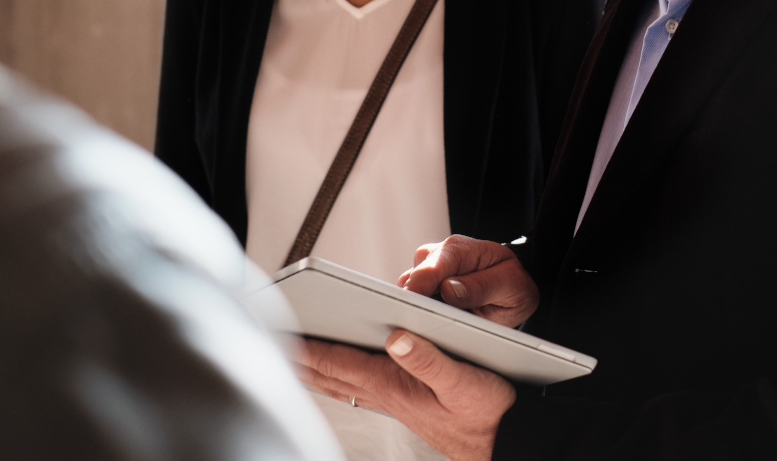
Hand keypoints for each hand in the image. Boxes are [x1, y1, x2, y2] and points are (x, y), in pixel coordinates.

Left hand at [292, 332, 514, 460]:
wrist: (502, 443)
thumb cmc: (487, 413)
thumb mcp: (464, 381)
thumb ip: (429, 359)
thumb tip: (396, 336)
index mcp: (395, 385)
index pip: (341, 363)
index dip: (311, 348)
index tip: (285, 332)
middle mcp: (388, 394)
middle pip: (332, 374)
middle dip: (303, 358)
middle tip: (275, 340)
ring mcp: (393, 401)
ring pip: (342, 384)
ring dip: (316, 370)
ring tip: (294, 356)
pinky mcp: (404, 404)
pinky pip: (359, 389)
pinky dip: (339, 378)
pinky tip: (336, 375)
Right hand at [399, 235, 539, 327]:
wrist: (510, 288)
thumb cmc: (511, 284)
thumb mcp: (511, 285)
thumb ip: (482, 286)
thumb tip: (449, 290)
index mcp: (458, 250)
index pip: (430, 270)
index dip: (418, 292)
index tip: (413, 313)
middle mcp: (437, 256)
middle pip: (410, 283)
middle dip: (414, 307)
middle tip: (424, 331)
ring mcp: (425, 272)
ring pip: (405, 295)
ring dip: (415, 314)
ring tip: (433, 333)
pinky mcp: (420, 289)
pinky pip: (408, 304)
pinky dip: (416, 318)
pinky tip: (429, 331)